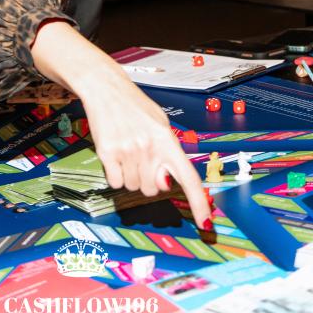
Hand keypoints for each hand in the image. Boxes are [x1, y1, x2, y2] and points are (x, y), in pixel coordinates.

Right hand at [83, 73, 210, 227]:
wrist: (107, 89)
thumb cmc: (135, 107)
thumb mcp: (160, 123)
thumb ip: (167, 152)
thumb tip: (166, 183)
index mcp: (167, 140)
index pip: (189, 178)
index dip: (199, 203)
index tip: (205, 223)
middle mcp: (149, 148)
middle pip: (154, 189)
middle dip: (149, 179)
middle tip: (141, 157)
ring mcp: (128, 151)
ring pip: (133, 187)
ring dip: (131, 175)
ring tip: (127, 151)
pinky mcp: (107, 153)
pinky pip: (115, 182)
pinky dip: (115, 175)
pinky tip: (115, 154)